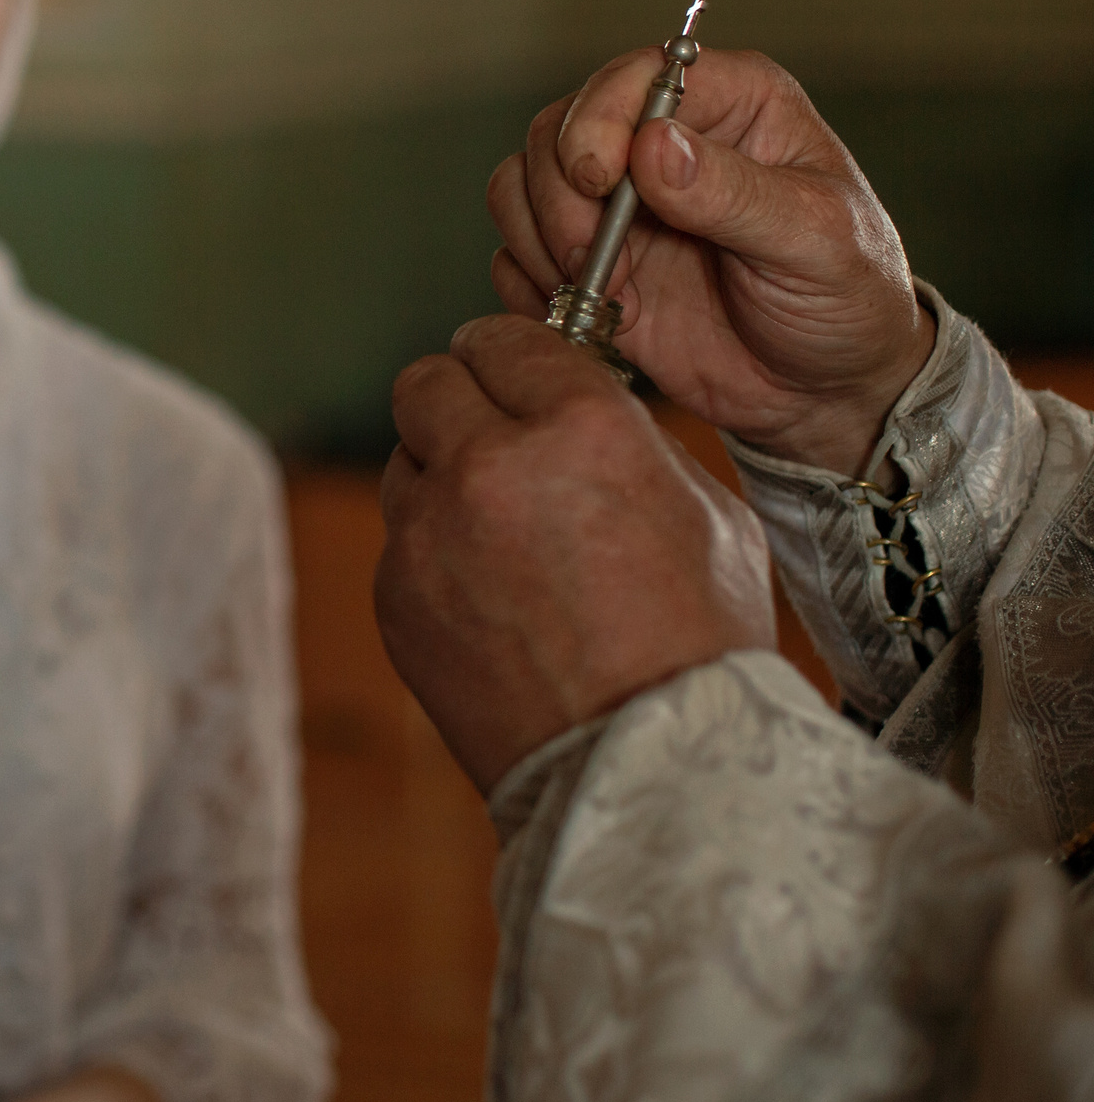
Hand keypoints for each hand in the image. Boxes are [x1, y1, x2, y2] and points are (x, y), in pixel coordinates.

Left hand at [377, 315, 778, 793]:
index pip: (504, 337)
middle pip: (424, 381)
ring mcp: (428, 533)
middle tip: (491, 434)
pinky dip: (432, 554)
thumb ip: (628, 440)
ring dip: (440, 478)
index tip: (518, 374)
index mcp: (580, 423)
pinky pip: (400, 542)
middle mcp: (489, 463)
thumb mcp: (707, 510)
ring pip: (403, 460)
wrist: (645, 765)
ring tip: (501, 532)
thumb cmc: (697, 641)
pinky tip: (490, 597)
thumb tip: (575, 406)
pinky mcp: (393, 595)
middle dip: (459, 400)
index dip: (513, 357)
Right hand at [486, 46, 933, 475]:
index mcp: (731, 106)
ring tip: (599, 292)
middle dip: (559, 199)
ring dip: (538, 242)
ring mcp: (618, 205)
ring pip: (519, 186)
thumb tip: (654, 144)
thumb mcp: (816, 242)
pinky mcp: (589, 264)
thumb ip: (734, 193)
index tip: (599, 182)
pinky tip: (588, 314)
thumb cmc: (848, 300)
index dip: (595, 123)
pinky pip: (514, 255)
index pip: (630, 78)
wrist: (826, 392)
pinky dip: (532, 287)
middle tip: (594, 261)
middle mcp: (661, 143)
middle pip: (554, 131)